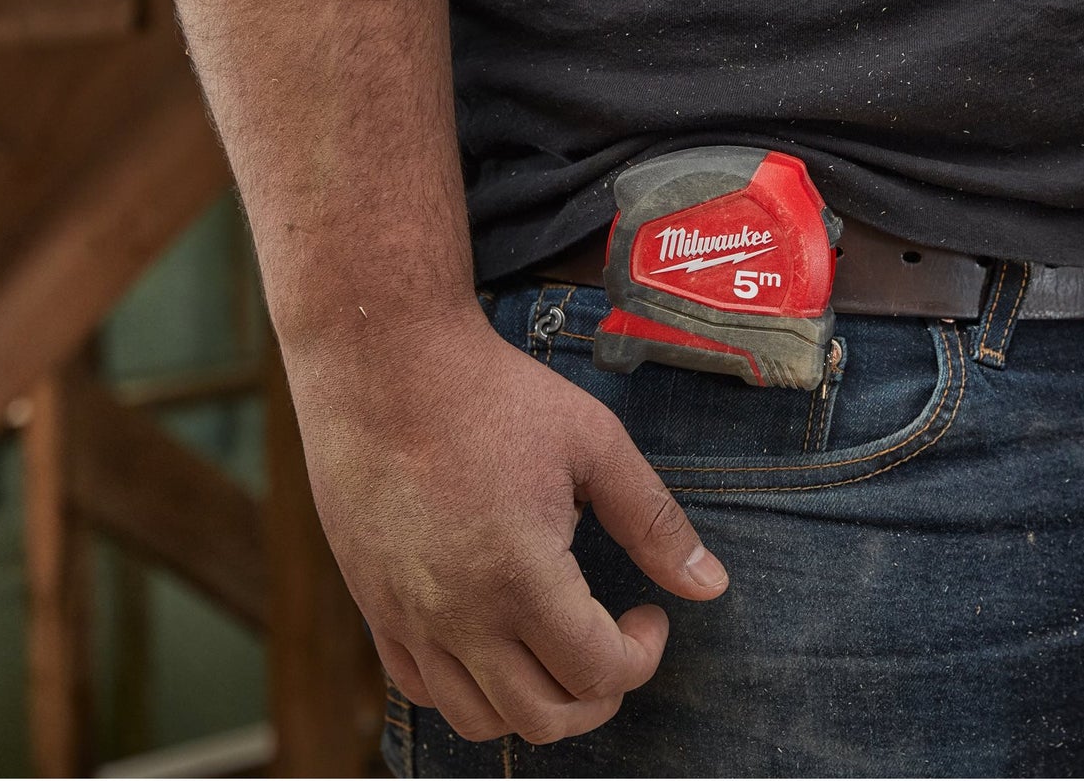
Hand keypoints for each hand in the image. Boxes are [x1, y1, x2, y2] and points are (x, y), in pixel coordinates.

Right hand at [283, 308, 729, 743]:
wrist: (381, 362)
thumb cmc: (492, 393)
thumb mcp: (593, 442)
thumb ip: (653, 520)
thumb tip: (710, 585)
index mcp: (520, 576)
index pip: (599, 674)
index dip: (643, 655)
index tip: (649, 612)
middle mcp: (458, 614)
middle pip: (544, 718)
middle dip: (600, 694)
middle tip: (615, 643)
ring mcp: (408, 617)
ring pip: (479, 720)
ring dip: (535, 702)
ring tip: (559, 647)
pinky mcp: (373, 606)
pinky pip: (421, 689)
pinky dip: (468, 688)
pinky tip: (496, 636)